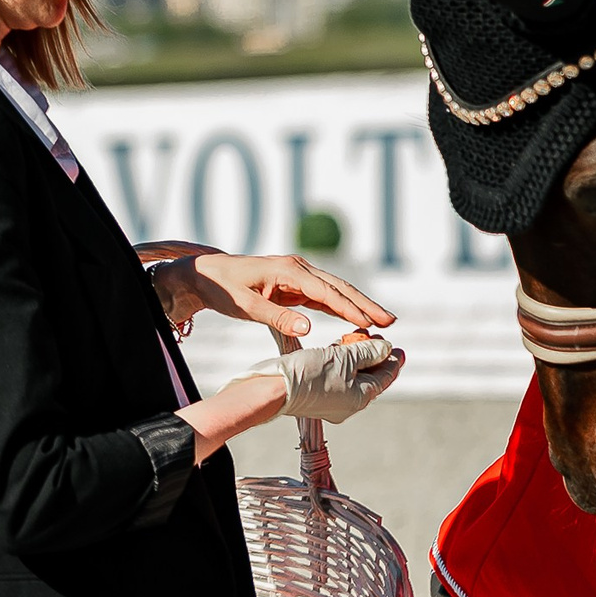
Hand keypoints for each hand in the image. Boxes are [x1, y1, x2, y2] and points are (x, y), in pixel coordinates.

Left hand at [162, 252, 394, 340]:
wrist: (205, 276)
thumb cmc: (222, 288)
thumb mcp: (245, 306)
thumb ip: (277, 317)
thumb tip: (308, 328)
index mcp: (290, 270)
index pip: (327, 291)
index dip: (350, 308)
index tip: (369, 322)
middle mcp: (300, 268)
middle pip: (340, 287)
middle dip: (366, 304)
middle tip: (390, 320)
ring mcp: (299, 276)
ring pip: (335, 291)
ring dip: (358, 306)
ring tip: (381, 321)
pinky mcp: (295, 286)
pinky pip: (323, 297)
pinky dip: (341, 307)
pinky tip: (355, 318)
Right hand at [233, 333, 404, 423]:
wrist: (273, 387)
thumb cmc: (310, 374)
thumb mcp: (346, 357)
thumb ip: (369, 351)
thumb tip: (386, 349)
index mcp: (361, 398)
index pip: (386, 377)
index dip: (393, 359)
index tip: (398, 349)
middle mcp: (348, 404)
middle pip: (369, 376)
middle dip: (373, 355)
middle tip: (375, 338)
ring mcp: (331, 401)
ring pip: (351, 375)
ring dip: (356, 356)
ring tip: (357, 338)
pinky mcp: (315, 393)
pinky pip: (335, 376)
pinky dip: (340, 361)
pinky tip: (338, 347)